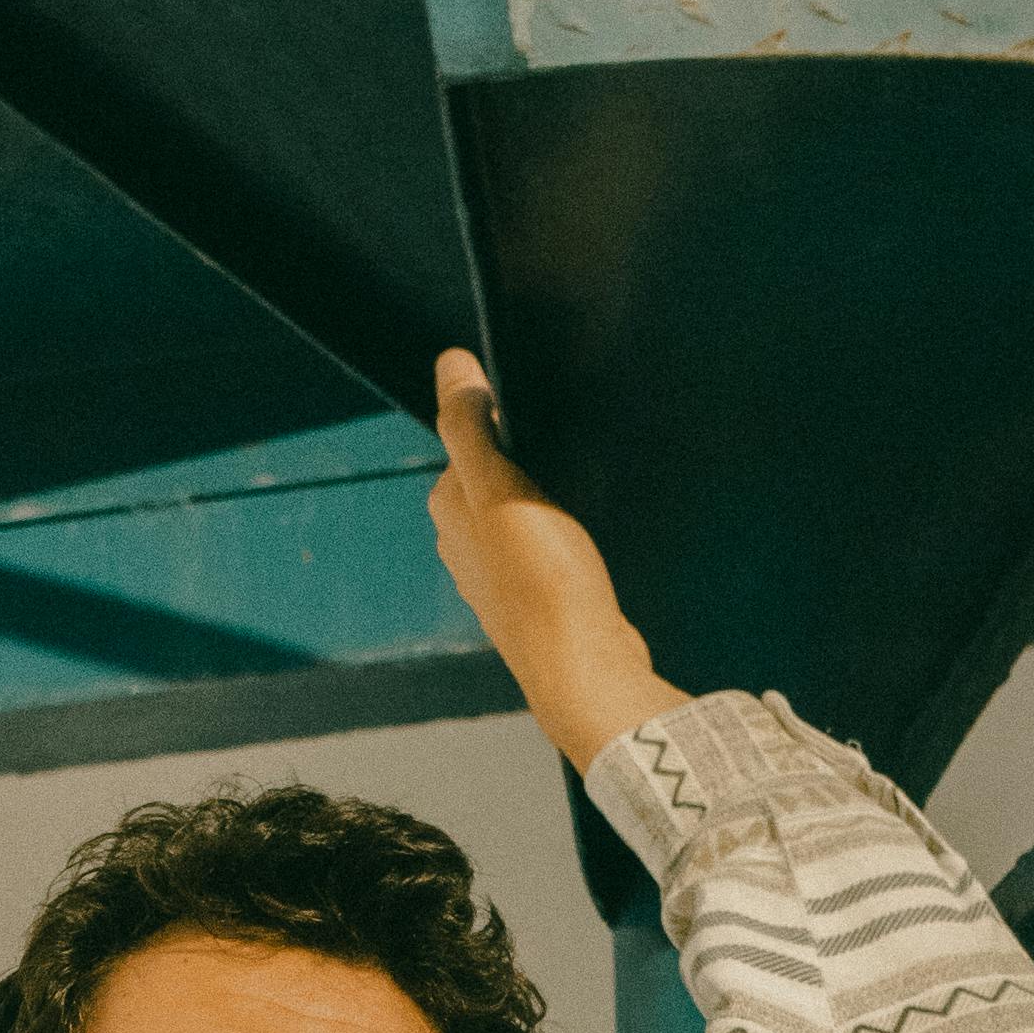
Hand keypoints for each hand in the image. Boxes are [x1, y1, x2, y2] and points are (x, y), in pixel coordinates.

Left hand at [427, 352, 687, 769]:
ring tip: (575, 488)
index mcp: (450, 516)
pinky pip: (540, 551)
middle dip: (518, 458)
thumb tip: (450, 365)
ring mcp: (499, 580)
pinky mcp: (536, 603)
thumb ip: (469, 426)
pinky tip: (583, 537)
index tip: (531, 408)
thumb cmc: (541, 581)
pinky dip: (557, 535)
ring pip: (515, 518)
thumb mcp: (500, 488)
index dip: (495, 420)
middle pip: (489, 480)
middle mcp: (465, 550)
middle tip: (560, 444)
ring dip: (541, 499)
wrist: (583, 667)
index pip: (462, 445)